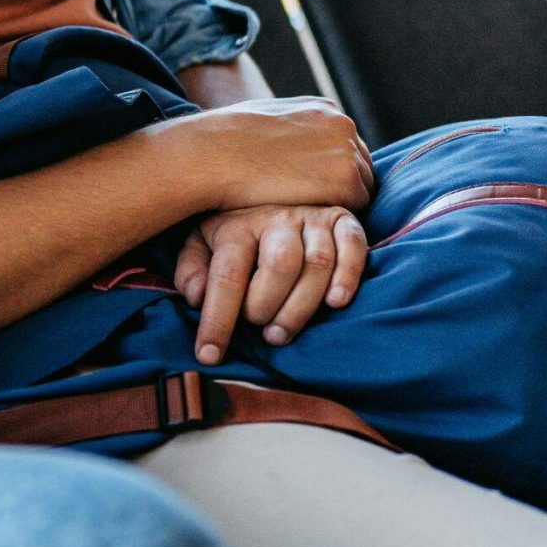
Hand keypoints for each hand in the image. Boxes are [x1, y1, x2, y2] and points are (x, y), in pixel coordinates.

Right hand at [166, 98, 373, 213]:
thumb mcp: (265, 120)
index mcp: (324, 108)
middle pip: (361, 167)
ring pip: (361, 190)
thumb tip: (291, 148)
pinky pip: (353, 209)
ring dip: (337, 204)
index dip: (330, 171)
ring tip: (303, 214)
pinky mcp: (345, 182)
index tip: (311, 188)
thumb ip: (292, 131)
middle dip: (340, 187)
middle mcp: (343, 125)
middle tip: (310, 207)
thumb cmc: (225, 142)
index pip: (345, 146)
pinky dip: (332, 218)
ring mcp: (347, 153)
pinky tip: (304, 219)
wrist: (213, 154)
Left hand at [176, 206, 368, 365]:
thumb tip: (196, 297)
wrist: (270, 191)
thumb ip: (192, 270)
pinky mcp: (342, 221)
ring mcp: (312, 217)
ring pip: (317, 262)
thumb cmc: (234, 234)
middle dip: (267, 307)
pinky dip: (348, 275)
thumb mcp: (201, 245)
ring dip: (302, 306)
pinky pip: (353, 245)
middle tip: (260, 333)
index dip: (218, 319)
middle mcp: (276, 217)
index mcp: (236, 225)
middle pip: (280, 264)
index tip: (209, 355)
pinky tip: (335, 303)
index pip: (227, 275)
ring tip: (283, 334)